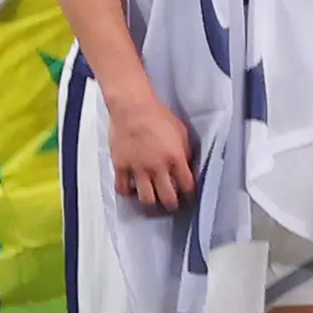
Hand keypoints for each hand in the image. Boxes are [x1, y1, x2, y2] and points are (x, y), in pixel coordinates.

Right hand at [104, 82, 195, 211]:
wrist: (132, 107)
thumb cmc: (158, 115)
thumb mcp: (181, 132)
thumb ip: (184, 152)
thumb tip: (186, 166)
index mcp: (175, 158)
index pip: (187, 186)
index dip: (190, 194)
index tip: (189, 197)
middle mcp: (157, 167)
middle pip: (168, 198)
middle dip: (172, 205)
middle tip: (172, 205)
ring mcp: (138, 168)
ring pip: (146, 199)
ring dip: (151, 203)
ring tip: (153, 201)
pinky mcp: (121, 166)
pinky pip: (123, 188)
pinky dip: (128, 192)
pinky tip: (132, 190)